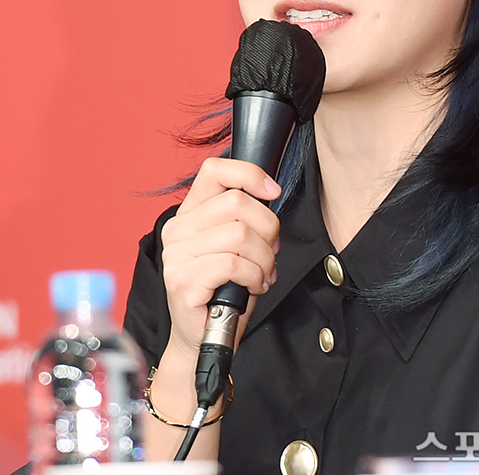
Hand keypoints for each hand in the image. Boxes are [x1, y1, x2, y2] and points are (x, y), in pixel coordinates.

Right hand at [161, 157, 280, 358]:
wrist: (203, 337)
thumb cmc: (224, 290)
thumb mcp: (236, 244)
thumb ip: (244, 216)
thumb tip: (270, 195)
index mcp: (190, 213)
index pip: (215, 170)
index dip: (249, 174)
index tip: (272, 192)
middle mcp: (177, 230)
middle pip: (237, 202)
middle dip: (268, 228)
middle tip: (271, 251)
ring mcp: (176, 256)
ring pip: (240, 235)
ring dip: (264, 258)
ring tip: (262, 274)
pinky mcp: (182, 282)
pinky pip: (233, 264)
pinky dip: (254, 275)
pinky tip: (253, 286)